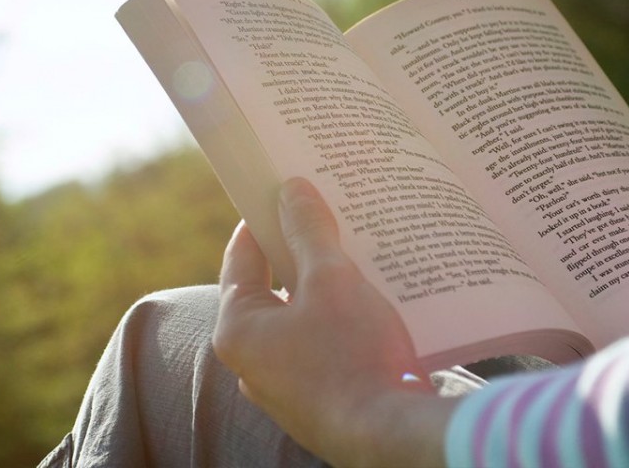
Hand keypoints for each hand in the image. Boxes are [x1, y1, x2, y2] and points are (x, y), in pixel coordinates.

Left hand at [213, 178, 455, 466]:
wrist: (391, 437)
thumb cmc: (353, 355)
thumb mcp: (331, 280)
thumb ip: (308, 231)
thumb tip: (292, 190)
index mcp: (238, 329)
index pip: (240, 258)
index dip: (260, 221)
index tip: (280, 193)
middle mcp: (250, 361)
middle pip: (268, 289)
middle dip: (295, 253)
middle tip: (321, 219)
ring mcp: (281, 385)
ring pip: (295, 319)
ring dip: (317, 289)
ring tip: (349, 256)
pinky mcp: (311, 400)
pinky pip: (314, 347)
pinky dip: (331, 322)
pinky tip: (363, 304)